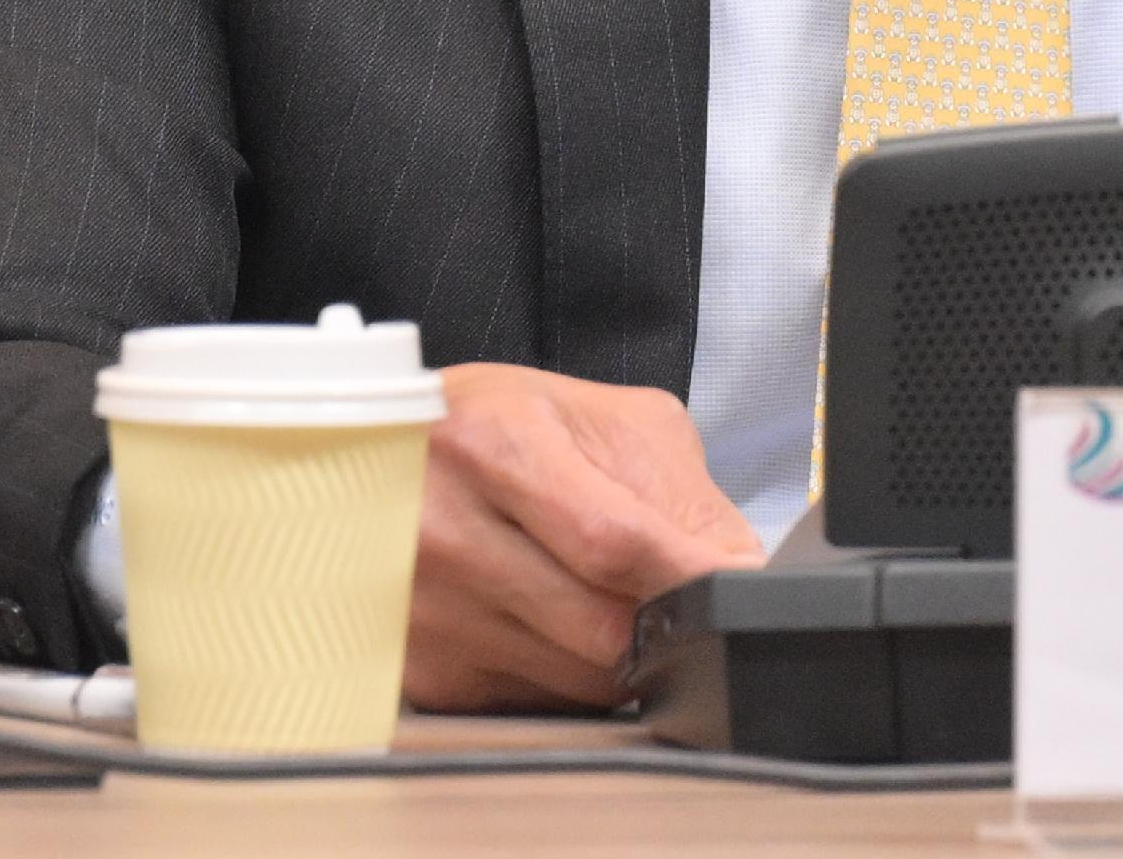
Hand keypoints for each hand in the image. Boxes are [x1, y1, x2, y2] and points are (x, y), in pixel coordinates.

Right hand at [405, 363, 762, 711]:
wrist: (382, 454)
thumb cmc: (498, 428)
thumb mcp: (601, 419)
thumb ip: (676, 492)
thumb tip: (739, 573)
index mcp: (489, 445)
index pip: (610, 541)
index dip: (688, 574)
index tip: (736, 587)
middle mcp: (441, 532)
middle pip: (599, 627)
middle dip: (660, 618)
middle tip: (667, 588)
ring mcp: (423, 613)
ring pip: (577, 681)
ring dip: (615, 652)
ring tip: (593, 589)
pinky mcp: (420, 673)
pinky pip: (537, 703)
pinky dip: (564, 673)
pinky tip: (546, 618)